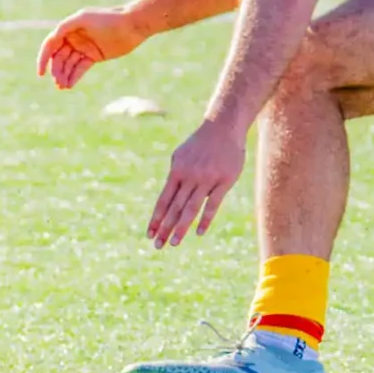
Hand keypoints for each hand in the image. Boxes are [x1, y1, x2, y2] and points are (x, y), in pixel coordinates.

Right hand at [36, 7, 149, 90]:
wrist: (131, 25)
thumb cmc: (108, 19)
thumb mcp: (84, 19)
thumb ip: (66, 26)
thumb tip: (52, 36)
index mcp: (69, 28)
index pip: (50, 44)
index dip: (43, 58)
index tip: (41, 73)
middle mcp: (74, 38)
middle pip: (59, 57)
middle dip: (56, 70)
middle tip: (57, 82)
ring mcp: (84, 48)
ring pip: (69, 64)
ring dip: (64, 75)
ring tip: (63, 87)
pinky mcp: (94, 57)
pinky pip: (80, 68)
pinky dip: (74, 77)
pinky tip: (69, 85)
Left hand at [147, 120, 246, 248]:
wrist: (224, 126)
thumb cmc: (201, 143)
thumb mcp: (182, 155)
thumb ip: (175, 175)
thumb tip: (168, 197)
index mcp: (177, 171)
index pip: (163, 200)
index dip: (156, 219)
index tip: (149, 234)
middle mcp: (189, 176)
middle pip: (174, 208)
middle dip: (165, 228)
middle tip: (158, 246)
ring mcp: (207, 179)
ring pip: (191, 208)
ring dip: (181, 227)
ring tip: (174, 243)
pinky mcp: (224, 181)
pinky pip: (213, 204)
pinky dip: (205, 219)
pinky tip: (199, 233)